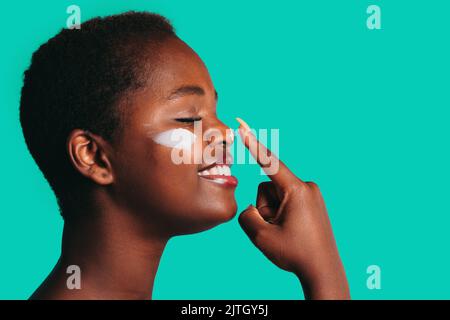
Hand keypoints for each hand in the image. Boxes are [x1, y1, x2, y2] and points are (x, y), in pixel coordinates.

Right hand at [237, 119, 349, 299]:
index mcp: (296, 191)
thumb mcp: (261, 237)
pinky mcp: (312, 201)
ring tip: (285, 231)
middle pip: (267, 187)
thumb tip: (250, 208)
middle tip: (277, 229)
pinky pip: (287, 200)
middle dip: (264, 206)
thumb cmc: (295, 254)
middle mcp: (307, 187)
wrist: (322, 271)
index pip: (269, 162)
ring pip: (276, 195)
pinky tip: (291, 229)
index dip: (252, 143)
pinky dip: (281, 213)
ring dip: (272, 211)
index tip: (242, 125)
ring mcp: (311, 194)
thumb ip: (246, 216)